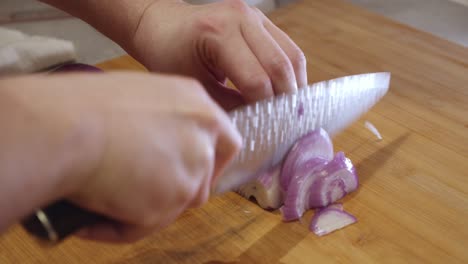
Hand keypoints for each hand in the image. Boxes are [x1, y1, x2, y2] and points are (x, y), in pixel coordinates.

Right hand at [5, 72, 240, 241]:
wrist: (66, 126)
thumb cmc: (85, 106)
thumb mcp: (139, 98)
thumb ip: (164, 122)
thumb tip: (157, 149)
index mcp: (197, 105)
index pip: (226, 142)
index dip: (212, 162)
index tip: (192, 173)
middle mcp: (202, 137)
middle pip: (205, 179)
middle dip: (177, 191)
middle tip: (142, 191)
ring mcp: (191, 171)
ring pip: (175, 206)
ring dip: (145, 210)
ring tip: (105, 201)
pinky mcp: (170, 203)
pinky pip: (144, 226)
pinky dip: (119, 227)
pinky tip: (93, 219)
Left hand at [130, 0, 306, 109]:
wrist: (164, 26)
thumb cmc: (170, 55)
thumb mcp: (194, 85)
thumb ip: (228, 106)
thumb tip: (258, 125)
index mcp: (218, 32)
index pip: (256, 79)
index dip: (265, 109)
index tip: (267, 130)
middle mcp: (241, 17)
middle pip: (281, 66)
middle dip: (286, 100)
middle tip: (285, 125)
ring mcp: (255, 15)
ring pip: (293, 55)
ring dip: (295, 85)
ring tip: (288, 110)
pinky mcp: (262, 20)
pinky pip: (288, 48)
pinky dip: (290, 73)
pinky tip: (283, 91)